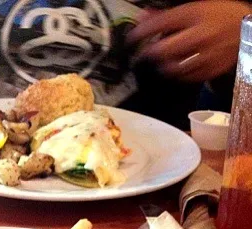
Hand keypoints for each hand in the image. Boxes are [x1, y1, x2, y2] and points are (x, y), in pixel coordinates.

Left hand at [128, 1, 249, 81]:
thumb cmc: (218, 16)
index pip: (160, 23)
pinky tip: (177, 67)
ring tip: (162, 61)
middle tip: (145, 53)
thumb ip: (166, 15)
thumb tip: (143, 18)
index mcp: (195, 14)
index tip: (132, 38)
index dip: (141, 32)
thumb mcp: (194, 8)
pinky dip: (178, 74)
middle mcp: (200, 34)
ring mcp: (206, 54)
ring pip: (174, 67)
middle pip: (164, 50)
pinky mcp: (210, 70)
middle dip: (150, 53)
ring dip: (163, 66)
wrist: (246, 29)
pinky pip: (186, 77)